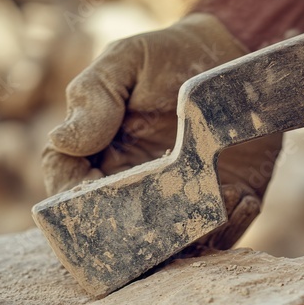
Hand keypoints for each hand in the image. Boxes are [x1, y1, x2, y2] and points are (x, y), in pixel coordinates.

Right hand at [43, 14, 281, 249]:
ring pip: (166, 249)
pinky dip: (227, 228)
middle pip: (116, 234)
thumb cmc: (169, 56)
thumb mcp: (126, 60)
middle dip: (130, 237)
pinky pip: (217, 242)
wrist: (234, 55)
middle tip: (157, 215)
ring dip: (183, 239)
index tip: (94, 193)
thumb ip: (94, 95)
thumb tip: (63, 139)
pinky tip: (241, 198)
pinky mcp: (219, 212)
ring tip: (213, 200)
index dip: (73, 203)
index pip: (70, 193)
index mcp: (98, 158)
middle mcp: (133, 191)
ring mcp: (177, 206)